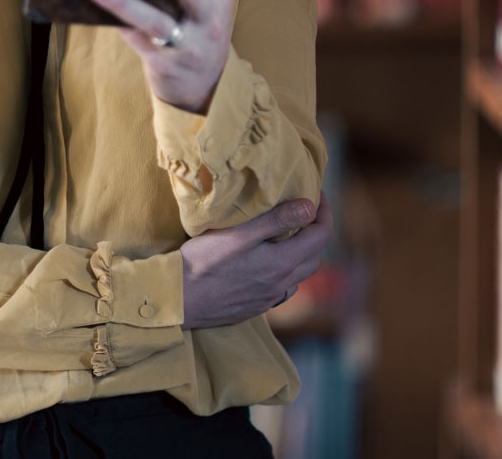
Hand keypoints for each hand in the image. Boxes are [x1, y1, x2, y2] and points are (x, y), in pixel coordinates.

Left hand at [86, 0, 234, 112]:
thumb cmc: (194, 28)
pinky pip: (138, 41)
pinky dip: (117, 24)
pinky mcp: (168, 63)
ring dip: (124, 4)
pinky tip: (91, 9)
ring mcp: (190, 42)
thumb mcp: (203, 0)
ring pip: (156, 22)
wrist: (202, 87)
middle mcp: (209, 15)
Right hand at [180, 193, 332, 328]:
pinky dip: (283, 271)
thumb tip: (310, 206)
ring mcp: (268, 299)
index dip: (325, 212)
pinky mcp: (253, 307)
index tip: (317, 193)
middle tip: (304, 209)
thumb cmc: (202, 263)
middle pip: (314, 256)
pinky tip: (266, 264)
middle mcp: (280, 285)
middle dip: (316, 230)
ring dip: (300, 253)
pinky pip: (281, 288)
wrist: (176, 300)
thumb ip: (276, 220)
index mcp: (282, 264)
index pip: (322, 236)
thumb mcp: (238, 234)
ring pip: (298, 274)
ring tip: (287, 234)